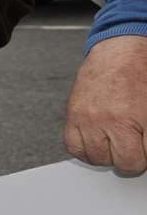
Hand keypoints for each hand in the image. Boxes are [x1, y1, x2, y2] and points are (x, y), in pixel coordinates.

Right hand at [64, 35, 146, 173]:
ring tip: (116, 142)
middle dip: (132, 157)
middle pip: (124, 163)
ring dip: (109, 154)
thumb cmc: (142, 74)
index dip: (146, 156)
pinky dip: (86, 150)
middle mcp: (114, 121)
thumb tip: (144, 151)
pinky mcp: (73, 115)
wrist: (121, 51)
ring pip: (98, 159)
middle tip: (134, 146)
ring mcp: (90, 119)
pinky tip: (97, 142)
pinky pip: (74, 147)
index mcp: (141, 119)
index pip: (144, 158)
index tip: (144, 149)